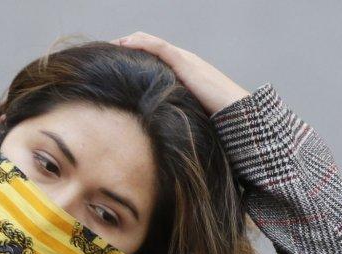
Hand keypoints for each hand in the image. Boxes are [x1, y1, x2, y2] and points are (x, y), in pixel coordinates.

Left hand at [109, 31, 250, 115]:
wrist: (235, 111)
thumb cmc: (214, 116)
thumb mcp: (186, 110)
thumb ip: (172, 109)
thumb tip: (154, 124)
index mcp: (182, 70)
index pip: (154, 56)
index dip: (135, 54)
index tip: (115, 61)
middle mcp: (182, 60)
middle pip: (149, 45)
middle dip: (127, 45)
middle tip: (107, 51)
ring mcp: (184, 59)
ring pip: (151, 42)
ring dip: (129, 40)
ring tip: (110, 44)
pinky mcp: (185, 62)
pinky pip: (159, 47)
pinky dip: (141, 43)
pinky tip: (125, 43)